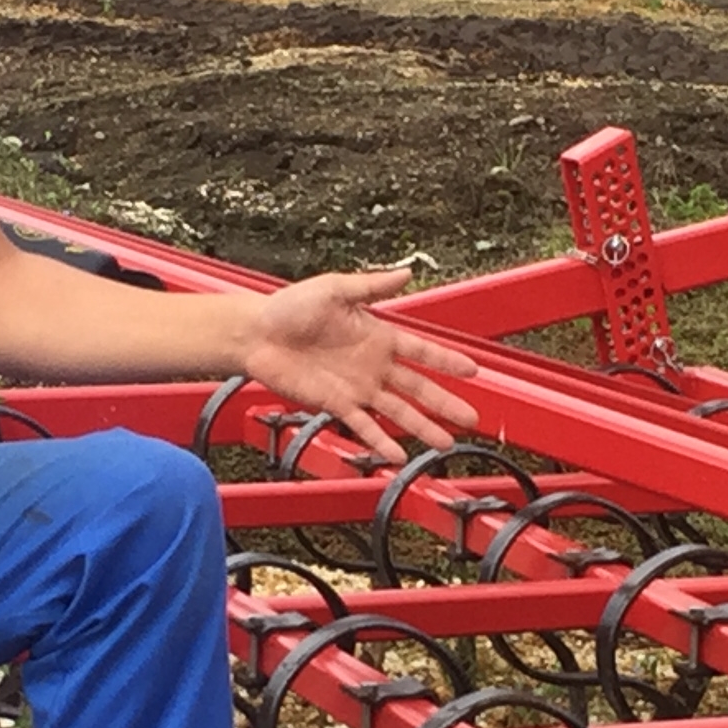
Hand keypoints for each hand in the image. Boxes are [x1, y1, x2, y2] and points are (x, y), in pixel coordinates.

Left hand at [243, 267, 481, 464]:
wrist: (255, 333)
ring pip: (398, 411)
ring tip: (445, 442)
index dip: (446, 361)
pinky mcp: (335, 404)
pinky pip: (363, 425)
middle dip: (446, 403)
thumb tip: (406, 272)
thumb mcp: (334, 288)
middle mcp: (371, 364)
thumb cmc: (289, 307)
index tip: (472, 370)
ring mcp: (356, 387)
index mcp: (376, 334)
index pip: (421, 351)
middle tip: (471, 417)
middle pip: (418, 388)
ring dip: (422, 427)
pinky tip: (398, 455)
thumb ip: (372, 286)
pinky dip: (381, 441)